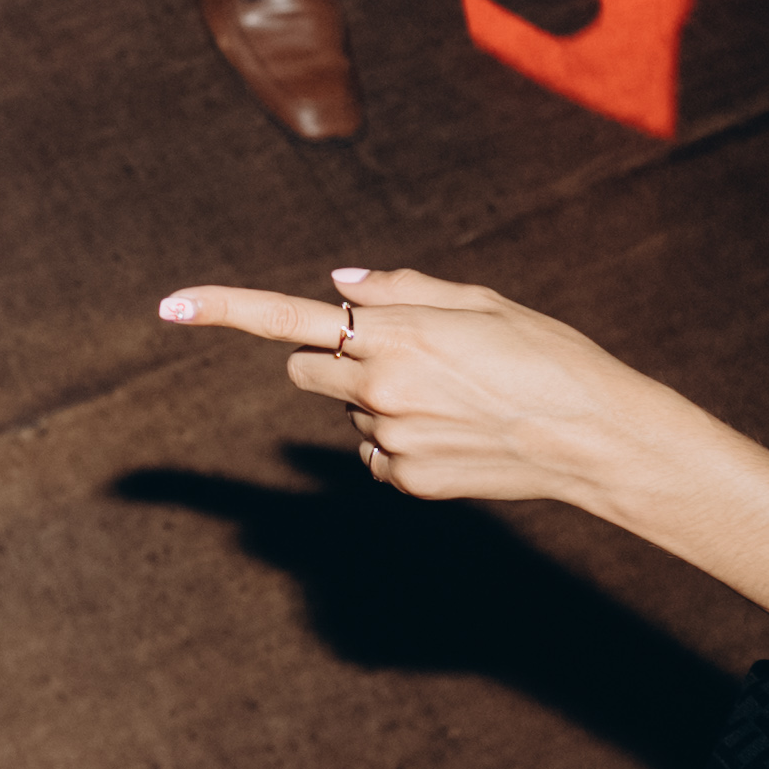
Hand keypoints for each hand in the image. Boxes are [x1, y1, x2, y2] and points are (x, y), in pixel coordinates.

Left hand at [158, 264, 721, 519]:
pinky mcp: (404, 481)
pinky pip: (373, 454)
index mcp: (395, 333)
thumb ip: (400, 291)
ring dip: (378, 400)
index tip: (170, 304)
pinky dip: (399, 442)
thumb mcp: (481, 302)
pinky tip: (454, 435)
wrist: (599, 438)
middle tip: (403, 357)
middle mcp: (378, 388)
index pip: (288, 319)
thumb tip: (336, 287)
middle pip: (306, 367)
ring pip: (346, 413)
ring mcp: (388, 441)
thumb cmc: (547, 355)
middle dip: (333, 358)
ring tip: (455, 399)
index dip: (224, 309)